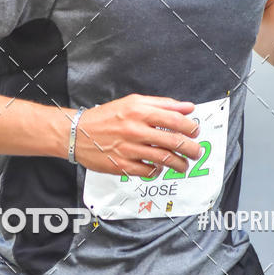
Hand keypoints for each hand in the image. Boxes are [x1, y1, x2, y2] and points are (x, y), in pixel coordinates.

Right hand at [73, 94, 201, 176]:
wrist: (77, 133)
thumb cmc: (106, 117)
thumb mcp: (133, 102)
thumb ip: (162, 104)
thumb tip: (187, 107)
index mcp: (139, 112)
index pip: (174, 120)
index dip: (190, 127)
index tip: (196, 131)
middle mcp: (135, 130)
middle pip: (173, 142)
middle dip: (191, 149)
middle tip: (196, 152)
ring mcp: (128, 149)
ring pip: (164, 159)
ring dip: (179, 164)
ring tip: (183, 165)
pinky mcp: (121, 166)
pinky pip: (147, 172)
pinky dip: (157, 172)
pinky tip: (158, 169)